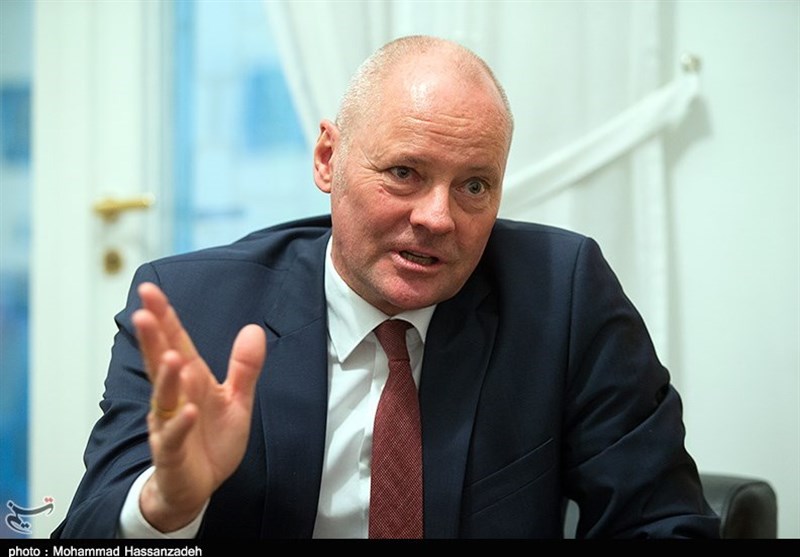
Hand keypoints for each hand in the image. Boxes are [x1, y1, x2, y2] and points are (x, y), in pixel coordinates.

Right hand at [132, 282, 265, 531]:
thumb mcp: (236, 400)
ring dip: (166, 378)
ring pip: (164, 398)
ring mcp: (170, 424)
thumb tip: (254, 329)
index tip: (150, 290)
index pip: (176, 342)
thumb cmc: (211, 440)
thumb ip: (244, 367)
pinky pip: (174, 436)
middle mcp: (174, 398)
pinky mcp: (171, 453)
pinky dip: (181, 423)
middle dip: (152, 337)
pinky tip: (189, 410)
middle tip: (142, 311)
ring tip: (170, 356)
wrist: (199, 487)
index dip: (164, 317)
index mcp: (190, 380)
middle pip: (161, 362)